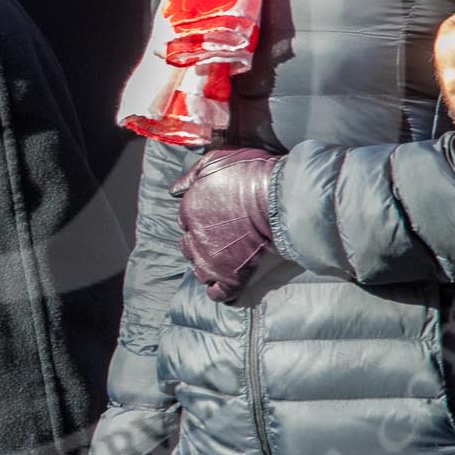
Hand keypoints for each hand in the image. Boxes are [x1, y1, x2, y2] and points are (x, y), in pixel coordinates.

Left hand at [172, 147, 279, 302]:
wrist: (280, 198)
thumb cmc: (251, 174)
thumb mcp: (216, 160)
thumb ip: (191, 174)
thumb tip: (174, 188)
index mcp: (189, 210)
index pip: (185, 221)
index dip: (199, 220)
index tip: (214, 218)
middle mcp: (195, 238)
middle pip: (189, 247)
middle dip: (200, 244)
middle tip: (220, 239)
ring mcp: (211, 261)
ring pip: (199, 271)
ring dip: (208, 266)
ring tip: (225, 260)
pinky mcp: (231, 278)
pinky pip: (217, 293)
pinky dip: (219, 290)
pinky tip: (228, 283)